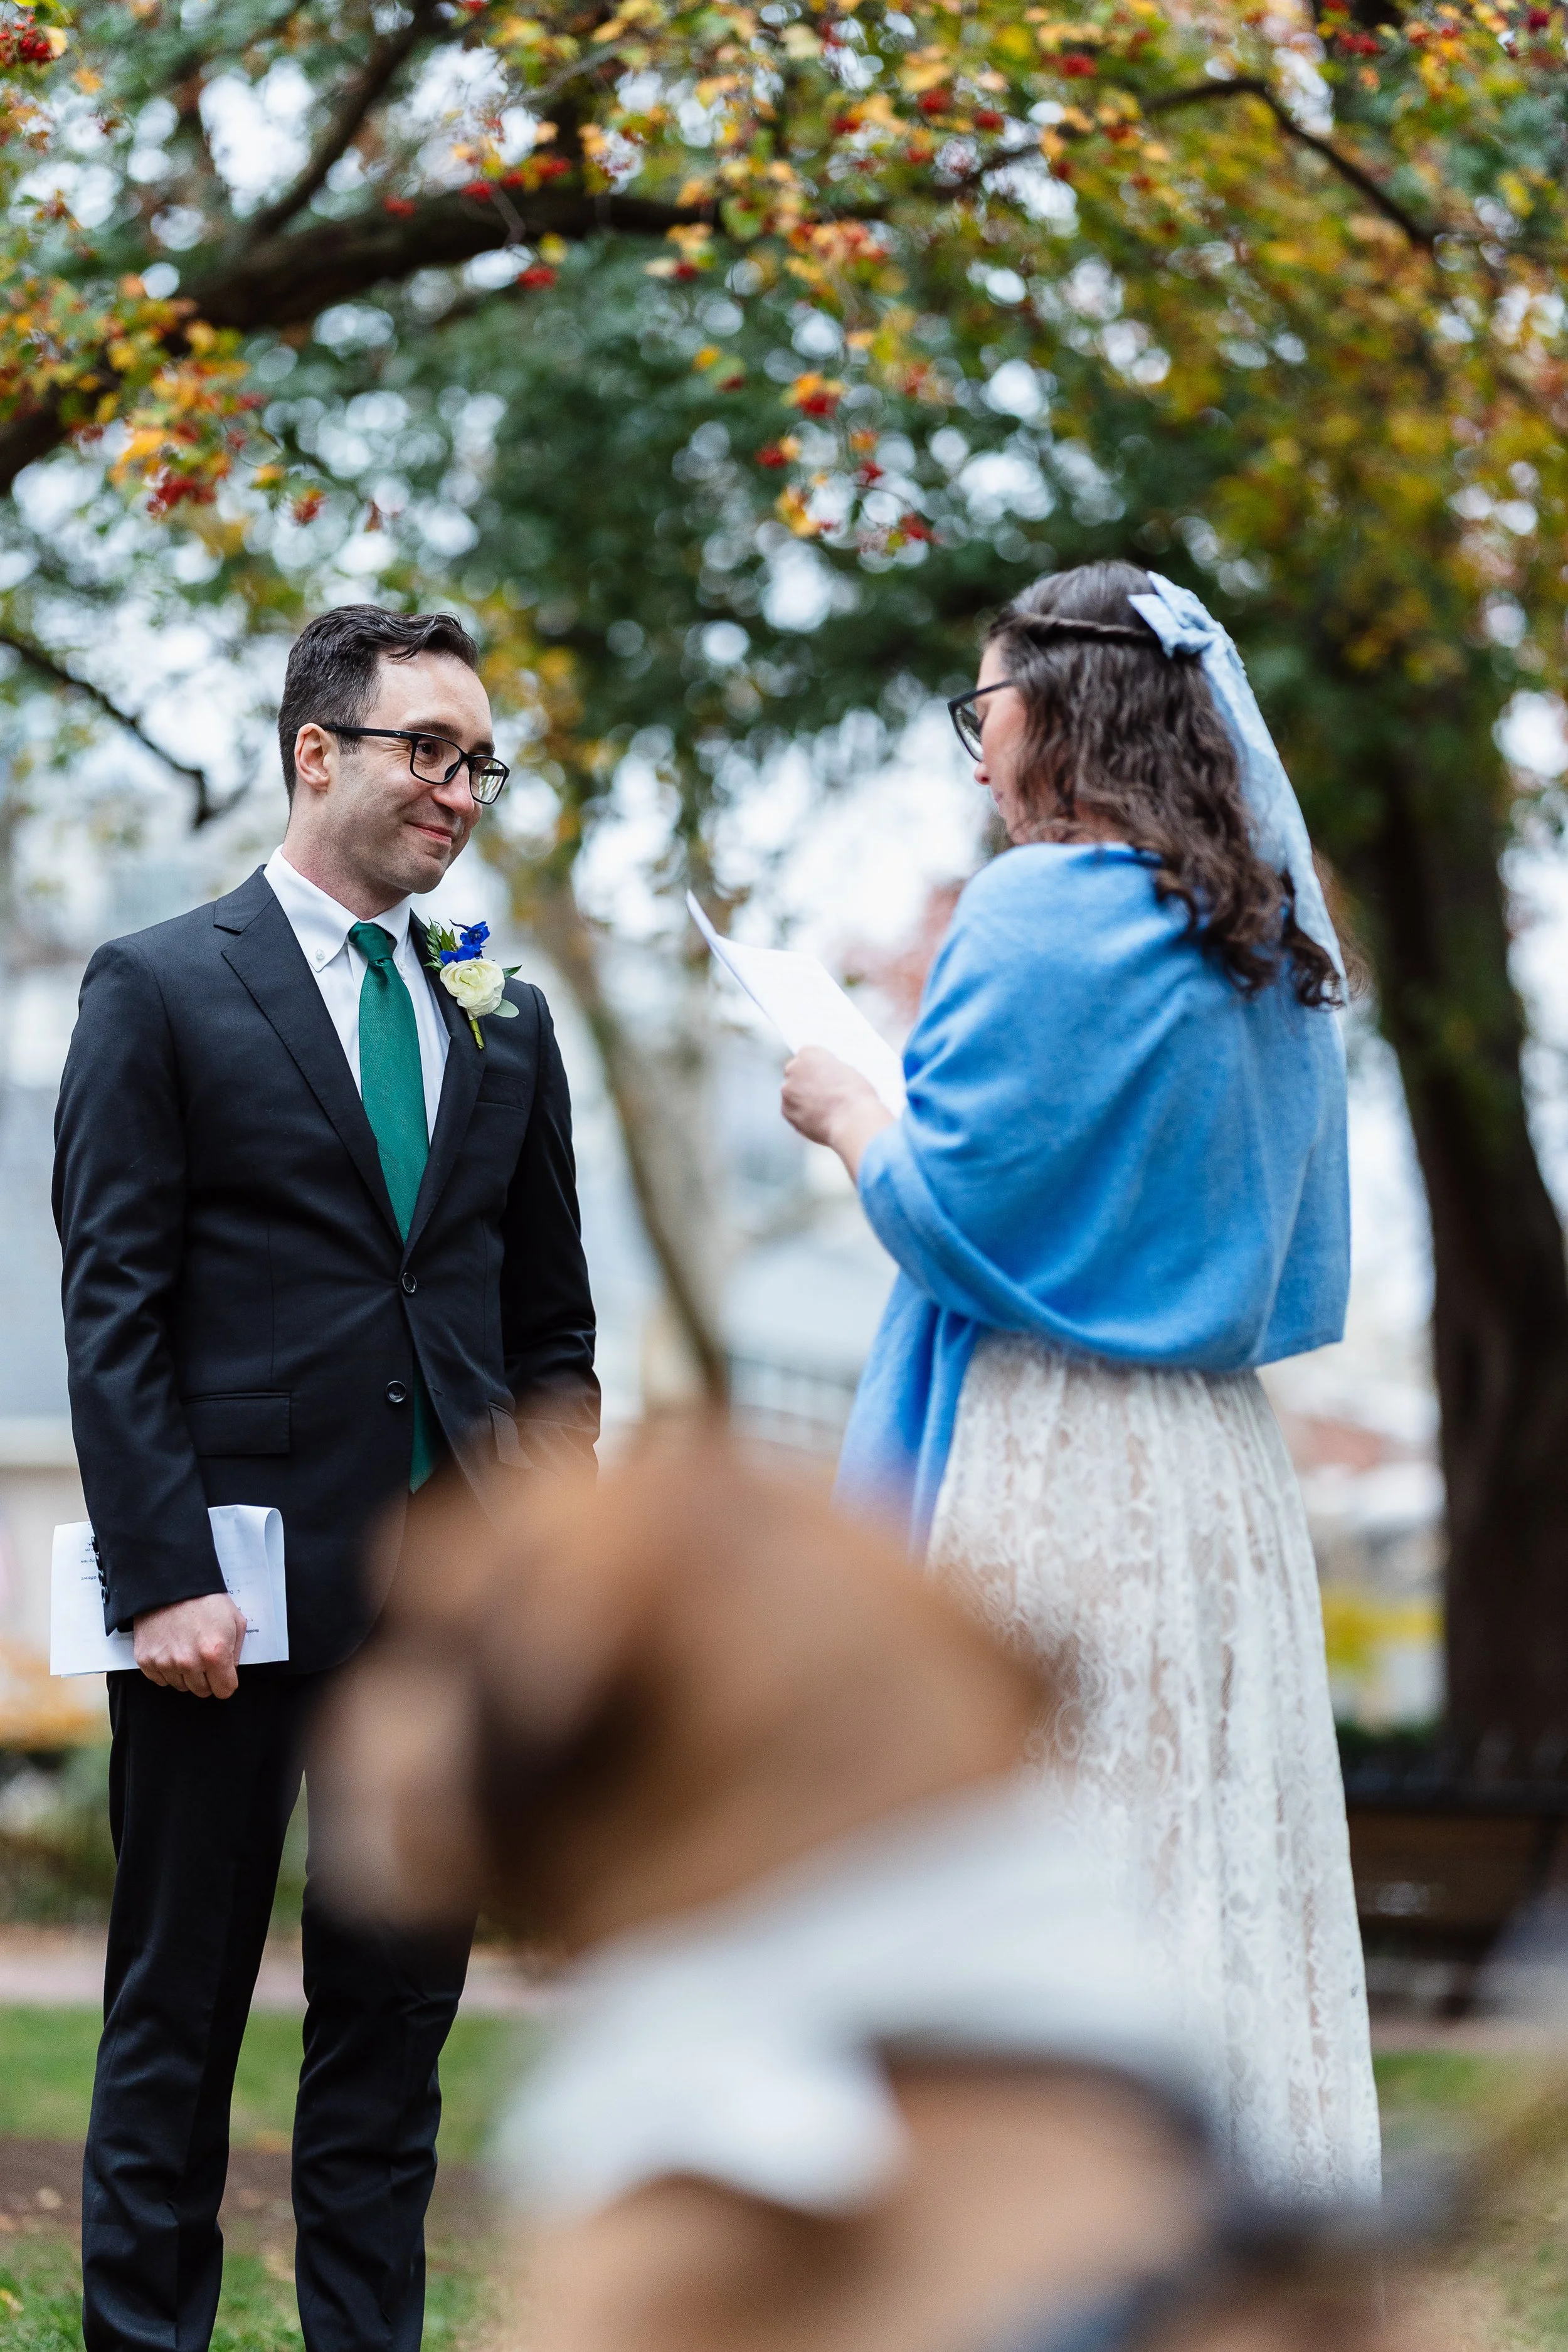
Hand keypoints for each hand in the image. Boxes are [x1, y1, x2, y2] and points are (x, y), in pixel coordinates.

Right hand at [133, 1593, 247, 1698]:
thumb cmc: (205, 1599)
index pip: (224, 1691)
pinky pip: (161, 1679)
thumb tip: (230, 1671)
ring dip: (186, 1674)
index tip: (224, 1674)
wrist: (170, 1584)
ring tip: (187, 1649)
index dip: (226, 1681)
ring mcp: (165, 1663)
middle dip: (207, 1678)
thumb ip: (236, 1652)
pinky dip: (167, 1670)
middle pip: (203, 1691)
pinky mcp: (146, 1660)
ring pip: (181, 1687)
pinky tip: (171, 1650)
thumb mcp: (235, 1621)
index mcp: (214, 1654)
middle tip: (204, 1656)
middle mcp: (189, 1663)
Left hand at [781, 1048, 894, 1181]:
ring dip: (802, 1099)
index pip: (808, 1056)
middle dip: (807, 1082)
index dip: (818, 1068)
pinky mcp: (786, 1111)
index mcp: (809, 1053)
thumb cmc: (856, 1095)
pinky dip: (801, 1115)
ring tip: (824, 1110)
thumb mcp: (848, 1071)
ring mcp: (787, 1091)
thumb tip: (827, 1078)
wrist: (852, 1121)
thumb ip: (830, 1070)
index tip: (825, 1076)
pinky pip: (792, 1111)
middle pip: (796, 1073)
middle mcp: (793, 1068)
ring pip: (793, 1093)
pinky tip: (818, 1119)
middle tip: (824, 1094)